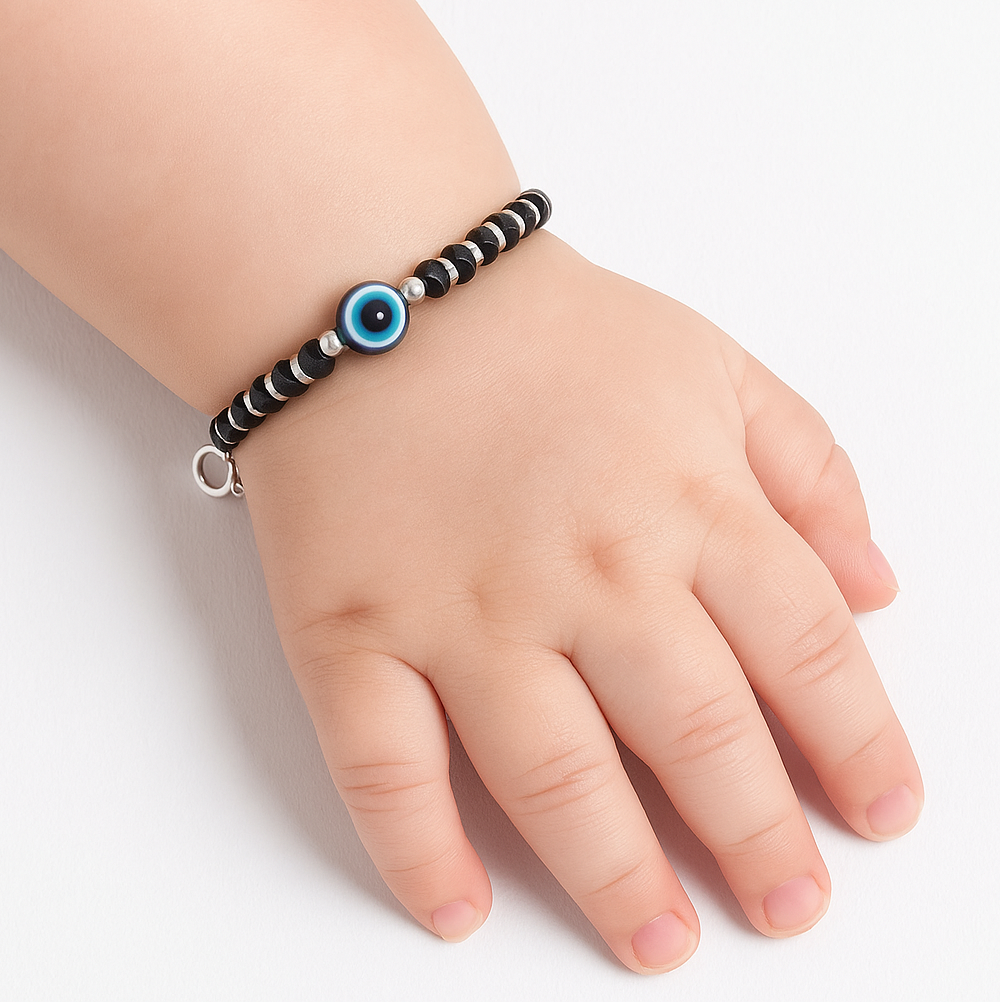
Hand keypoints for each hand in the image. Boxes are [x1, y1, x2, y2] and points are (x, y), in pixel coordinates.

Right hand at [235, 233, 921, 973]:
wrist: (380, 294)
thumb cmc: (548, 332)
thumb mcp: (711, 363)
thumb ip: (809, 468)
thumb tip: (875, 590)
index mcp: (685, 502)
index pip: (806, 651)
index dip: (857, 745)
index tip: (879, 812)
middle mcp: (585, 570)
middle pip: (698, 735)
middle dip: (756, 836)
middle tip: (789, 907)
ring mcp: (461, 609)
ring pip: (557, 778)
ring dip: (618, 878)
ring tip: (661, 944)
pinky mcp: (352, 631)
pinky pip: (384, 766)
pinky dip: (419, 851)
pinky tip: (456, 910)